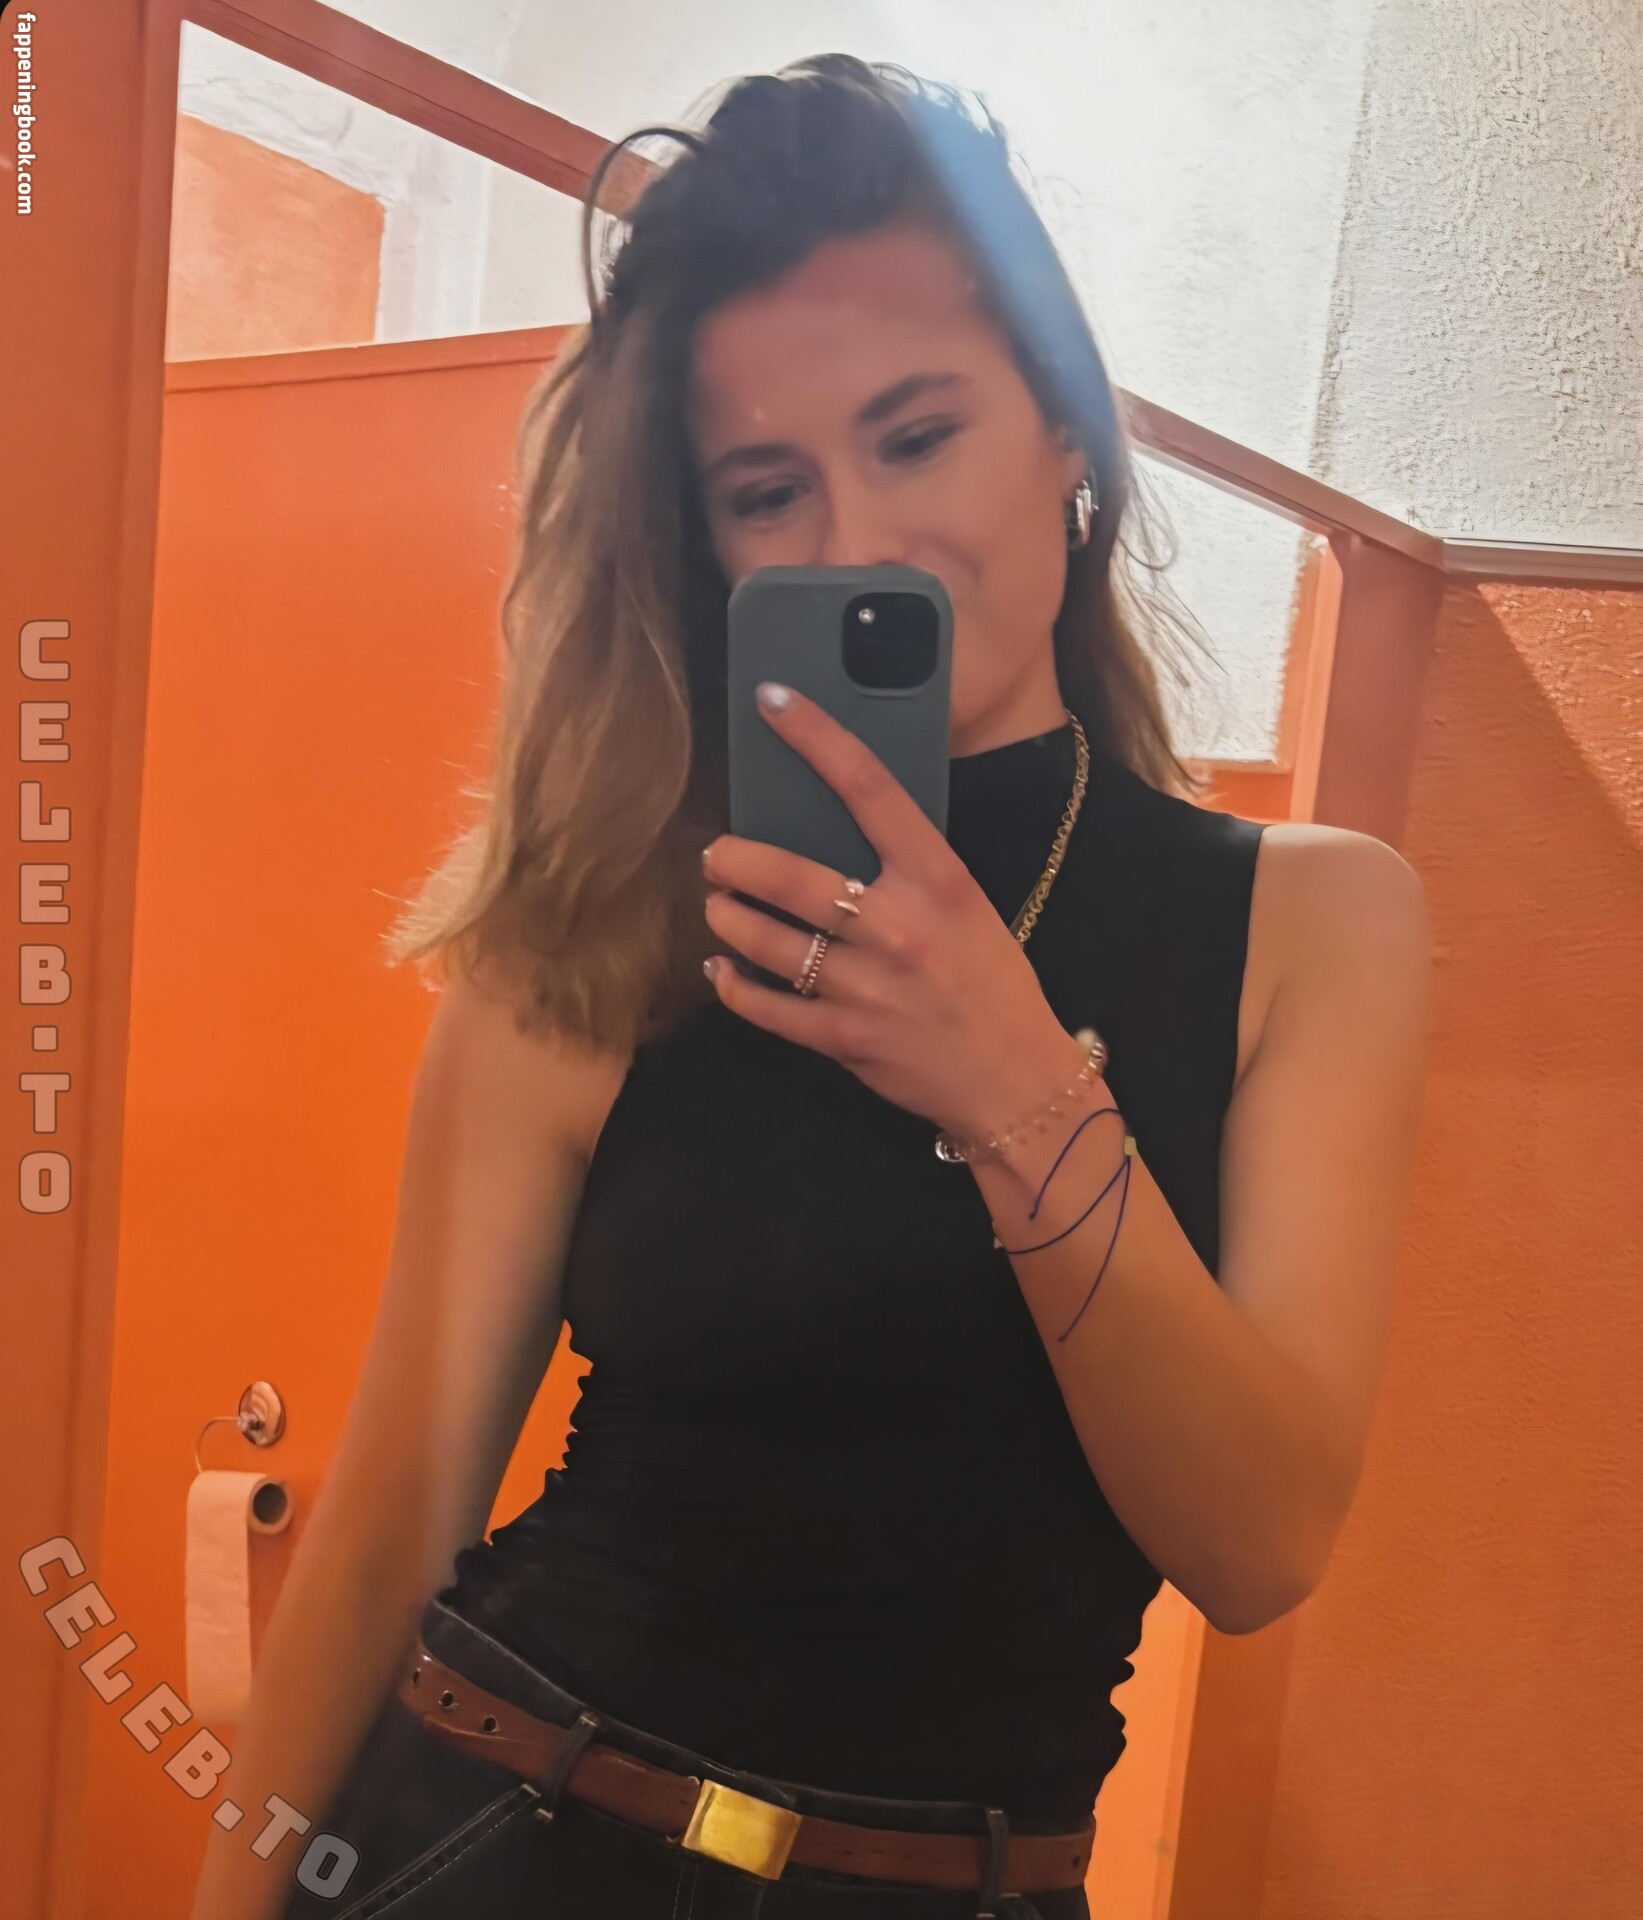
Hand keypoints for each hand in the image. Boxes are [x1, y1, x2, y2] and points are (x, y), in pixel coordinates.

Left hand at [701, 682, 1080, 1140]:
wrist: (1017, 1079)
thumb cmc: (993, 982)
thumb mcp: (967, 906)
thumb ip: (909, 870)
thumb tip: (837, 832)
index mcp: (938, 879)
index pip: (869, 787)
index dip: (816, 736)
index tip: (774, 702)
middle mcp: (898, 925)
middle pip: (790, 876)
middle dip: (736, 861)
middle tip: (717, 854)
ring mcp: (867, 986)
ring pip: (767, 941)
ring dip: (729, 920)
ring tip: (719, 908)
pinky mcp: (845, 1038)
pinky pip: (768, 1008)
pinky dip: (734, 988)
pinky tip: (721, 972)